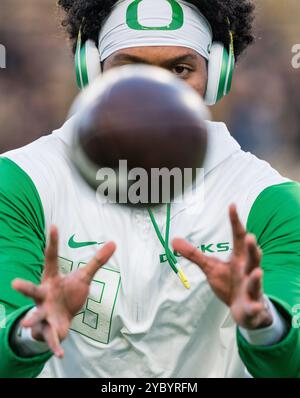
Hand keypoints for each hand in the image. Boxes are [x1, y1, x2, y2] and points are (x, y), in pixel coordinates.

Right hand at [13, 226, 115, 357]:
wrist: (60, 319)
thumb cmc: (68, 293)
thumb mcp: (83, 276)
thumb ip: (97, 261)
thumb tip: (114, 242)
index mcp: (52, 279)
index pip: (51, 258)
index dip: (53, 242)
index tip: (53, 226)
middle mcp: (44, 295)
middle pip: (33, 290)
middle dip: (24, 287)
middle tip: (14, 284)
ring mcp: (45, 313)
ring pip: (36, 316)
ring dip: (32, 319)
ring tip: (27, 322)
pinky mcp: (50, 329)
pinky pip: (52, 339)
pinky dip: (55, 346)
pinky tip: (59, 355)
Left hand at [172, 205, 272, 329]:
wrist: (245, 310)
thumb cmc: (229, 283)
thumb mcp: (210, 267)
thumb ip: (194, 254)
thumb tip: (174, 240)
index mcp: (238, 259)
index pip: (238, 238)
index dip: (235, 222)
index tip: (232, 205)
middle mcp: (247, 270)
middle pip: (252, 257)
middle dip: (252, 248)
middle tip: (250, 237)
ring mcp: (251, 289)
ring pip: (255, 281)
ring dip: (256, 278)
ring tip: (257, 272)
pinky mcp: (252, 306)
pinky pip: (254, 307)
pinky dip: (255, 308)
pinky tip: (255, 307)